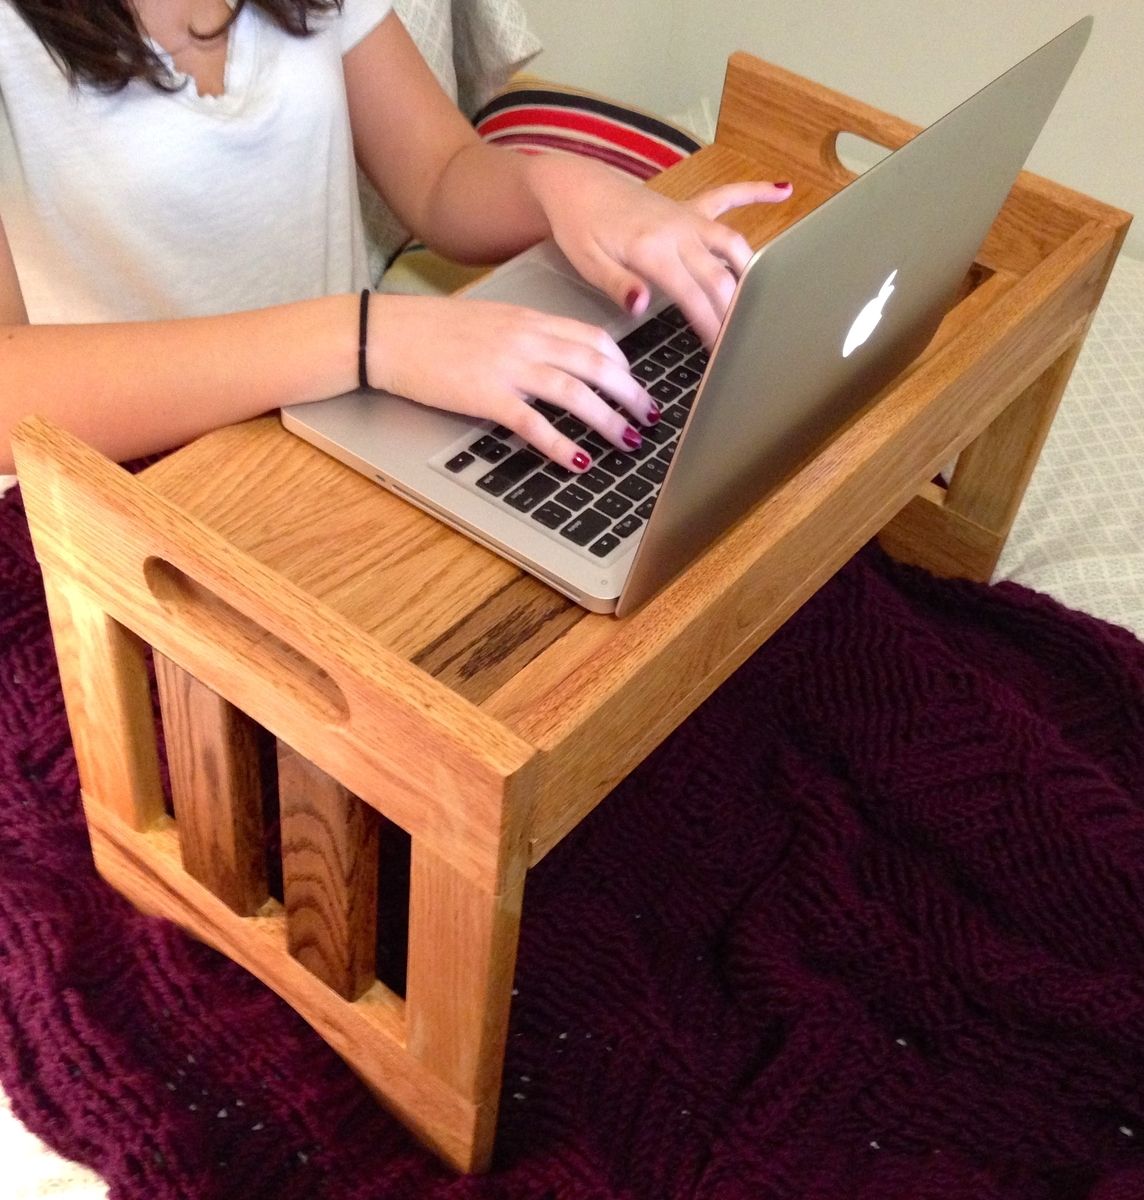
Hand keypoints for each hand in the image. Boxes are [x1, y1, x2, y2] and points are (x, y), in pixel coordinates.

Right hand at [367, 293, 659, 471]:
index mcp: (529, 319)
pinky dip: (561, 444)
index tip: (634, 380)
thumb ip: (525, 336)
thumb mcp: (490, 321)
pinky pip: (534, 423)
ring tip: (628, 439)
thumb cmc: (432, 330)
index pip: (592, 336)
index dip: (622, 362)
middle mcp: (526, 339)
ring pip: (575, 392)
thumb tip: (553, 357)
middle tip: (650, 415)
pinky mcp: (486, 396)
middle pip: (595, 364)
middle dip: (630, 392)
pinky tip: (579, 460)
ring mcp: (507, 367)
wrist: (388, 334)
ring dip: (608, 419)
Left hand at [525, 155, 792, 344]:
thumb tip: (641, 306)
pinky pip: (727, 196)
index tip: (723, 353)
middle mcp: (678, 231)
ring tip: (765, 302)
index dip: (713, 327)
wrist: (574, 185)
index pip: (694, 296)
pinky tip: (784, 190)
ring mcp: (686, 217)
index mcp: (653, 250)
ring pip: (732, 243)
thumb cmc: (578, 227)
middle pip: (721, 276)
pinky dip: (756, 191)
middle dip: (735, 312)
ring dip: (751, 272)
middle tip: (745, 342)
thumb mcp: (588, 263)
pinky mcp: (687, 207)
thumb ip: (617, 285)